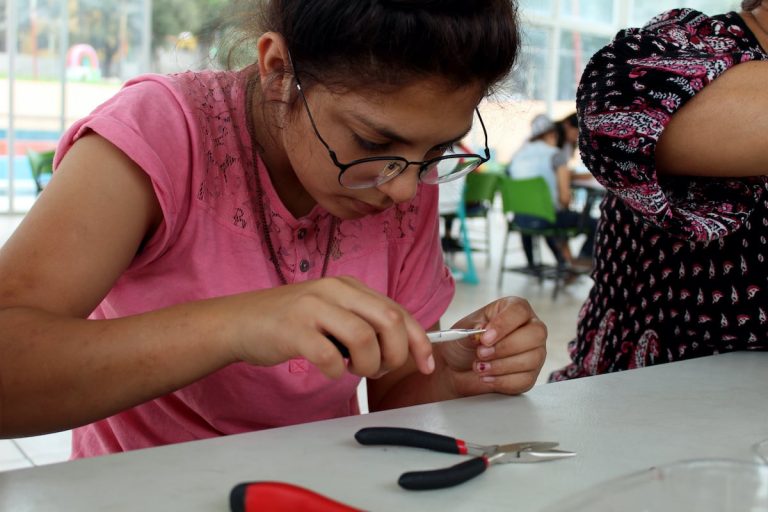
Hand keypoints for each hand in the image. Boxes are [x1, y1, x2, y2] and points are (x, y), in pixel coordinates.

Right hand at [222, 276, 433, 379]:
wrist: (238, 321)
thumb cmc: (289, 322)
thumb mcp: (331, 311)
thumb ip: (362, 321)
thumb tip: (401, 344)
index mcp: (349, 286)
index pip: (398, 310)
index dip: (419, 340)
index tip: (426, 364)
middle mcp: (334, 290)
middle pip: (389, 321)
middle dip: (396, 354)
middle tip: (380, 370)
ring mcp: (313, 308)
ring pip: (364, 338)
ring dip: (368, 364)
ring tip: (353, 370)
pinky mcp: (293, 330)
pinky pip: (329, 356)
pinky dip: (335, 371)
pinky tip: (328, 370)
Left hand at [435, 297, 545, 395]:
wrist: (458, 368)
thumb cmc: (466, 343)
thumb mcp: (464, 330)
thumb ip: (473, 329)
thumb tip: (481, 330)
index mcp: (514, 309)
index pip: (519, 311)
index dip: (503, 324)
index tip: (485, 338)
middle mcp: (530, 328)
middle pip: (535, 334)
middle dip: (505, 347)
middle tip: (481, 353)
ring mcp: (535, 353)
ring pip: (532, 359)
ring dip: (501, 365)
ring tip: (479, 367)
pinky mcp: (531, 375)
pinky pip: (525, 380)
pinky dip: (502, 381)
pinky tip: (486, 378)